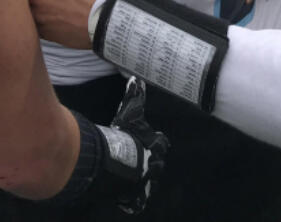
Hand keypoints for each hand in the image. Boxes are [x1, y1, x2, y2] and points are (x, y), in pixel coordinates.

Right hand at [106, 78, 168, 213]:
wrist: (119, 162)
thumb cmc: (126, 136)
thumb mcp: (130, 112)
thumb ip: (134, 97)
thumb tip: (136, 79)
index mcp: (158, 145)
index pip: (161, 143)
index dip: (156, 142)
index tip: (152, 141)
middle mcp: (157, 164)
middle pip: (157, 163)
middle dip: (151, 162)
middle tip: (140, 159)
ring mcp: (148, 181)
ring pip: (149, 181)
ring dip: (142, 179)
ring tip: (131, 177)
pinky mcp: (138, 195)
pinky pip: (137, 200)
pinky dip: (133, 198)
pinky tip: (126, 196)